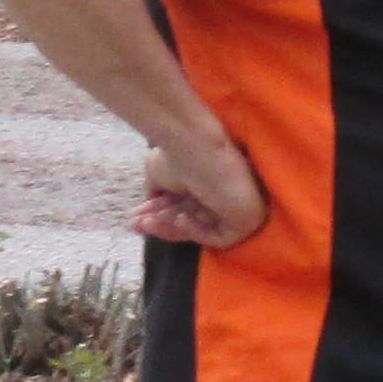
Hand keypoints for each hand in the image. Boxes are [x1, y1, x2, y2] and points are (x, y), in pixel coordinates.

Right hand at [132, 121, 267, 247]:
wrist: (194, 144)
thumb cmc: (177, 154)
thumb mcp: (157, 173)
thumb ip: (156, 191)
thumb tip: (150, 203)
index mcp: (204, 183)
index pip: (183, 206)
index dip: (158, 215)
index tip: (135, 220)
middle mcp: (220, 194)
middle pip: (190, 219)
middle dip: (161, 225)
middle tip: (135, 226)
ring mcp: (235, 207)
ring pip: (201, 230)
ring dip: (171, 229)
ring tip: (147, 223)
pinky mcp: (247, 219)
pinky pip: (219, 237)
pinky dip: (197, 231)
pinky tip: (181, 218)